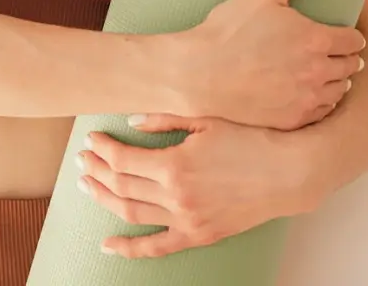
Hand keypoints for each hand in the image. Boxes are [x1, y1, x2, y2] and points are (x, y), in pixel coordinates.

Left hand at [76, 113, 323, 258]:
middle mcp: (176, 196)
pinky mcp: (199, 235)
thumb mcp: (205, 118)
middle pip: (121, 185)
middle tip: (81, 160)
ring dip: (103, 199)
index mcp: (175, 164)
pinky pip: (157, 248)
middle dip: (95, 171)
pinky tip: (108, 245)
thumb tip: (130, 121)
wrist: (286, 172)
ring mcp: (187, 220)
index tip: (91, 139)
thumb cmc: (248, 138)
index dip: (102, 149)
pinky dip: (129, 250)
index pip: (123, 159)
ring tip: (86, 186)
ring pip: (131, 214)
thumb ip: (164, 118)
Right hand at [175, 0, 365, 128]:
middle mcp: (316, 71)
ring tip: (328, 72)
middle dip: (346, 57)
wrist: (201, 72)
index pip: (353, 40)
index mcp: (315, 39)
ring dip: (337, 80)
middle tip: (338, 52)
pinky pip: (322, 111)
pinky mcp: (293, 118)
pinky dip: (322, 101)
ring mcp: (306, 98)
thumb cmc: (230, 29)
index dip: (351, 35)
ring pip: (340, 90)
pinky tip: (312, 92)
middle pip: (350, 66)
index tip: (345, 35)